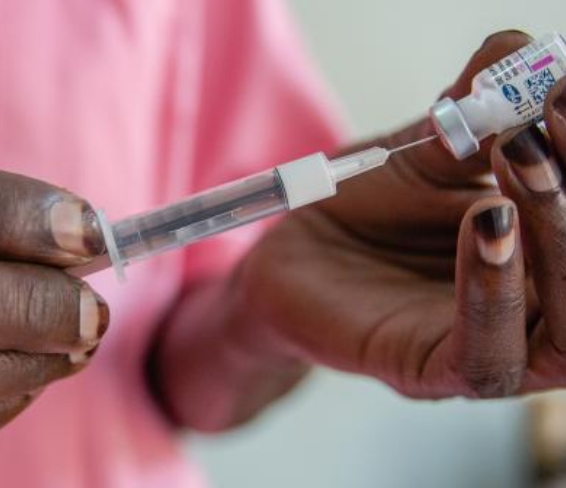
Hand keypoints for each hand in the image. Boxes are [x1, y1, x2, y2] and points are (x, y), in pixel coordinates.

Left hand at [238, 30, 565, 398]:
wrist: (295, 252)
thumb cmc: (371, 205)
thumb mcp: (428, 148)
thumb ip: (477, 107)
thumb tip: (520, 48)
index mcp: (546, 257)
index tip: (558, 94)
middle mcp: (536, 311)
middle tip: (543, 125)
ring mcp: (489, 348)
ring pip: (564, 331)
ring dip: (556, 234)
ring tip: (519, 159)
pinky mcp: (430, 373)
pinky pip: (485, 351)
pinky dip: (495, 287)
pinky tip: (486, 225)